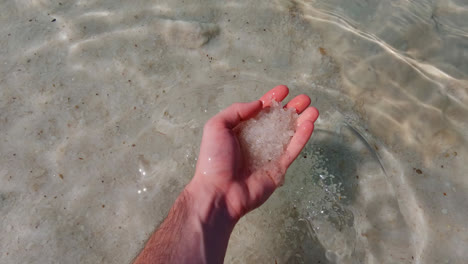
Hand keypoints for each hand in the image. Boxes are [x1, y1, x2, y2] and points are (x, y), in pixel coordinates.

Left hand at [186, 85, 318, 222]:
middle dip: (292, 108)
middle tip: (304, 98)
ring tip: (314, 109)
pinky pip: (292, 150)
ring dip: (302, 121)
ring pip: (289, 134)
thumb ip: (236, 111)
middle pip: (278, 121)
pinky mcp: (278, 169)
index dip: (272, 99)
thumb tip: (258, 104)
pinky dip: (302, 138)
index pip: (260, 111)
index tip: (284, 90)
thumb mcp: (216, 126)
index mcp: (241, 131)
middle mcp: (256, 141)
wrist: (219, 191)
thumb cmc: (214, 159)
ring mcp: (269, 155)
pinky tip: (309, 124)